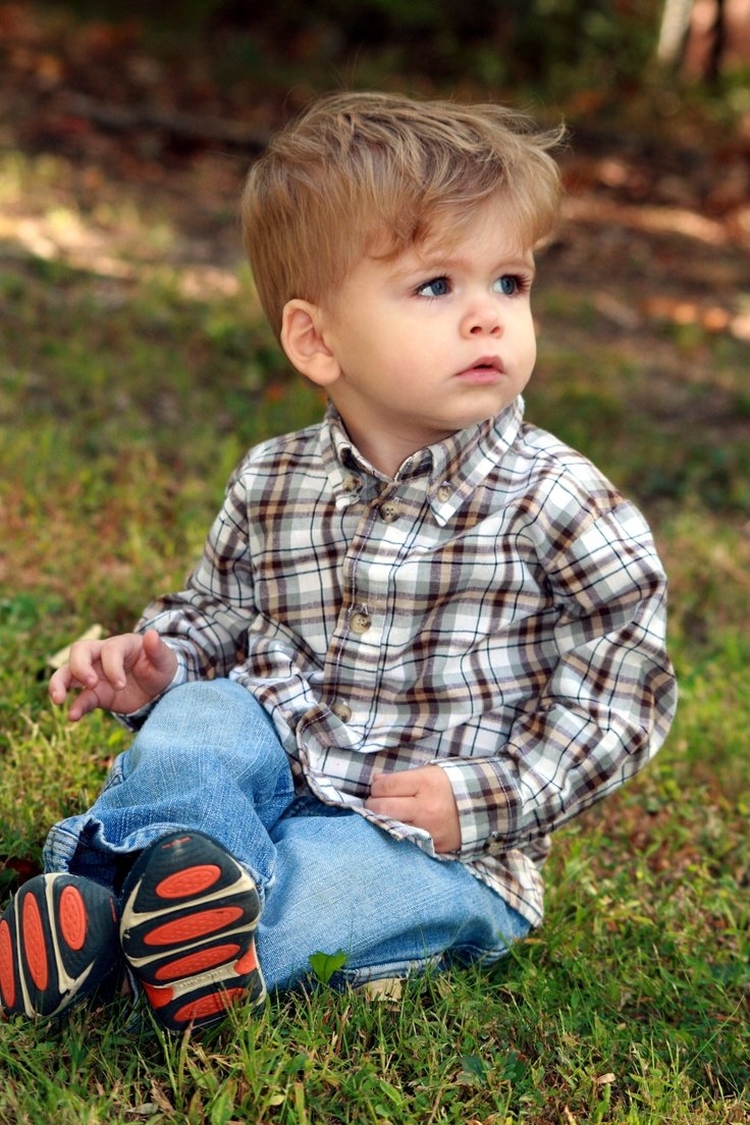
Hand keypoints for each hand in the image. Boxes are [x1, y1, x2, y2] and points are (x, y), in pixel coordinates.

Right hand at [49, 629, 177, 720]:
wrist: (159, 687)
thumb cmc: (160, 667)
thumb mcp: (165, 659)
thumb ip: (158, 649)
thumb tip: (152, 635)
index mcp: (121, 645)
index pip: (109, 650)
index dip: (111, 666)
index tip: (121, 685)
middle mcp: (102, 656)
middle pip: (79, 651)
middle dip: (79, 666)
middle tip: (92, 684)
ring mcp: (95, 675)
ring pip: (68, 672)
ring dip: (60, 683)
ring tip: (58, 699)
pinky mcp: (95, 694)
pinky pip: (80, 699)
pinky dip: (75, 707)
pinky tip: (72, 717)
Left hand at [365, 764, 460, 853]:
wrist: (484, 807)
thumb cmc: (451, 786)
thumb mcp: (429, 772)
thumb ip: (401, 777)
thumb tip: (376, 781)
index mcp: (424, 784)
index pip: (385, 786)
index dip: (376, 787)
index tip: (379, 788)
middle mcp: (424, 808)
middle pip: (382, 808)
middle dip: (374, 804)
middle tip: (377, 803)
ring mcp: (427, 830)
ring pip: (389, 827)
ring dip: (384, 820)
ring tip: (389, 815)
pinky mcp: (431, 846)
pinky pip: (406, 840)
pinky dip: (401, 834)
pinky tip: (404, 827)